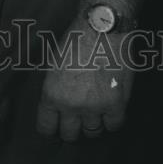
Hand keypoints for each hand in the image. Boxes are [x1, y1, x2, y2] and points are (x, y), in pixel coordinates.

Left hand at [36, 24, 133, 141]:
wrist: (101, 28)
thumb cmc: (75, 40)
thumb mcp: (53, 65)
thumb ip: (54, 89)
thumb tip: (55, 108)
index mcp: (51, 94)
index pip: (46, 128)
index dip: (51, 130)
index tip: (55, 129)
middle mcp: (71, 105)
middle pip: (70, 134)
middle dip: (72, 129)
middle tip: (76, 122)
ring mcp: (94, 107)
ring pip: (93, 132)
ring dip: (93, 124)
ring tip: (94, 113)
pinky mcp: (116, 104)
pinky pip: (114, 125)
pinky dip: (112, 120)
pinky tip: (110, 110)